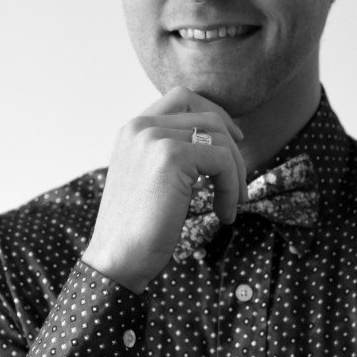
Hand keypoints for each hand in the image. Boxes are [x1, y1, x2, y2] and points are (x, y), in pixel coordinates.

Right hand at [82, 86, 246, 293]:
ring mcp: (154, 138)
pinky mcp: (171, 156)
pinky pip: (223, 161)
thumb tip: (221, 139)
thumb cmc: (138, 227)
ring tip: (231, 204)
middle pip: (208, 115)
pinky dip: (232, 188)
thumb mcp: (151, 177)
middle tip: (240, 181)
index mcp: (133, 128)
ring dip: (236, 174)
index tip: (234, 140)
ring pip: (220, 139)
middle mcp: (140, 126)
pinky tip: (223, 214)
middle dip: (233, 147)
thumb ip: (172, 151)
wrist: (117, 258)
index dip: (215, 113)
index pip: (182, 97)